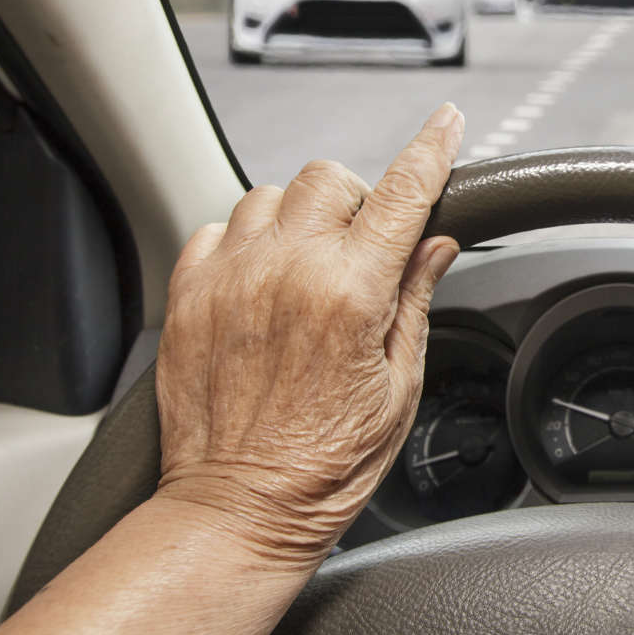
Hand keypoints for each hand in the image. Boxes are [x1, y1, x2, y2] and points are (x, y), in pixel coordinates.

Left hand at [154, 103, 463, 564]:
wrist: (240, 510)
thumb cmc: (324, 465)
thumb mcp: (399, 386)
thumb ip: (414, 300)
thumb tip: (435, 246)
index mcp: (350, 295)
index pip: (402, 195)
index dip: (431, 150)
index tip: (445, 124)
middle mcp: (286, 273)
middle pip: (329, 178)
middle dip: (357, 201)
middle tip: (364, 250)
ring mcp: (231, 280)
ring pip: (269, 195)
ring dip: (298, 218)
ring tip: (306, 269)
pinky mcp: (188, 296)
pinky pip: (216, 228)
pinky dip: (244, 241)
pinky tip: (261, 282)